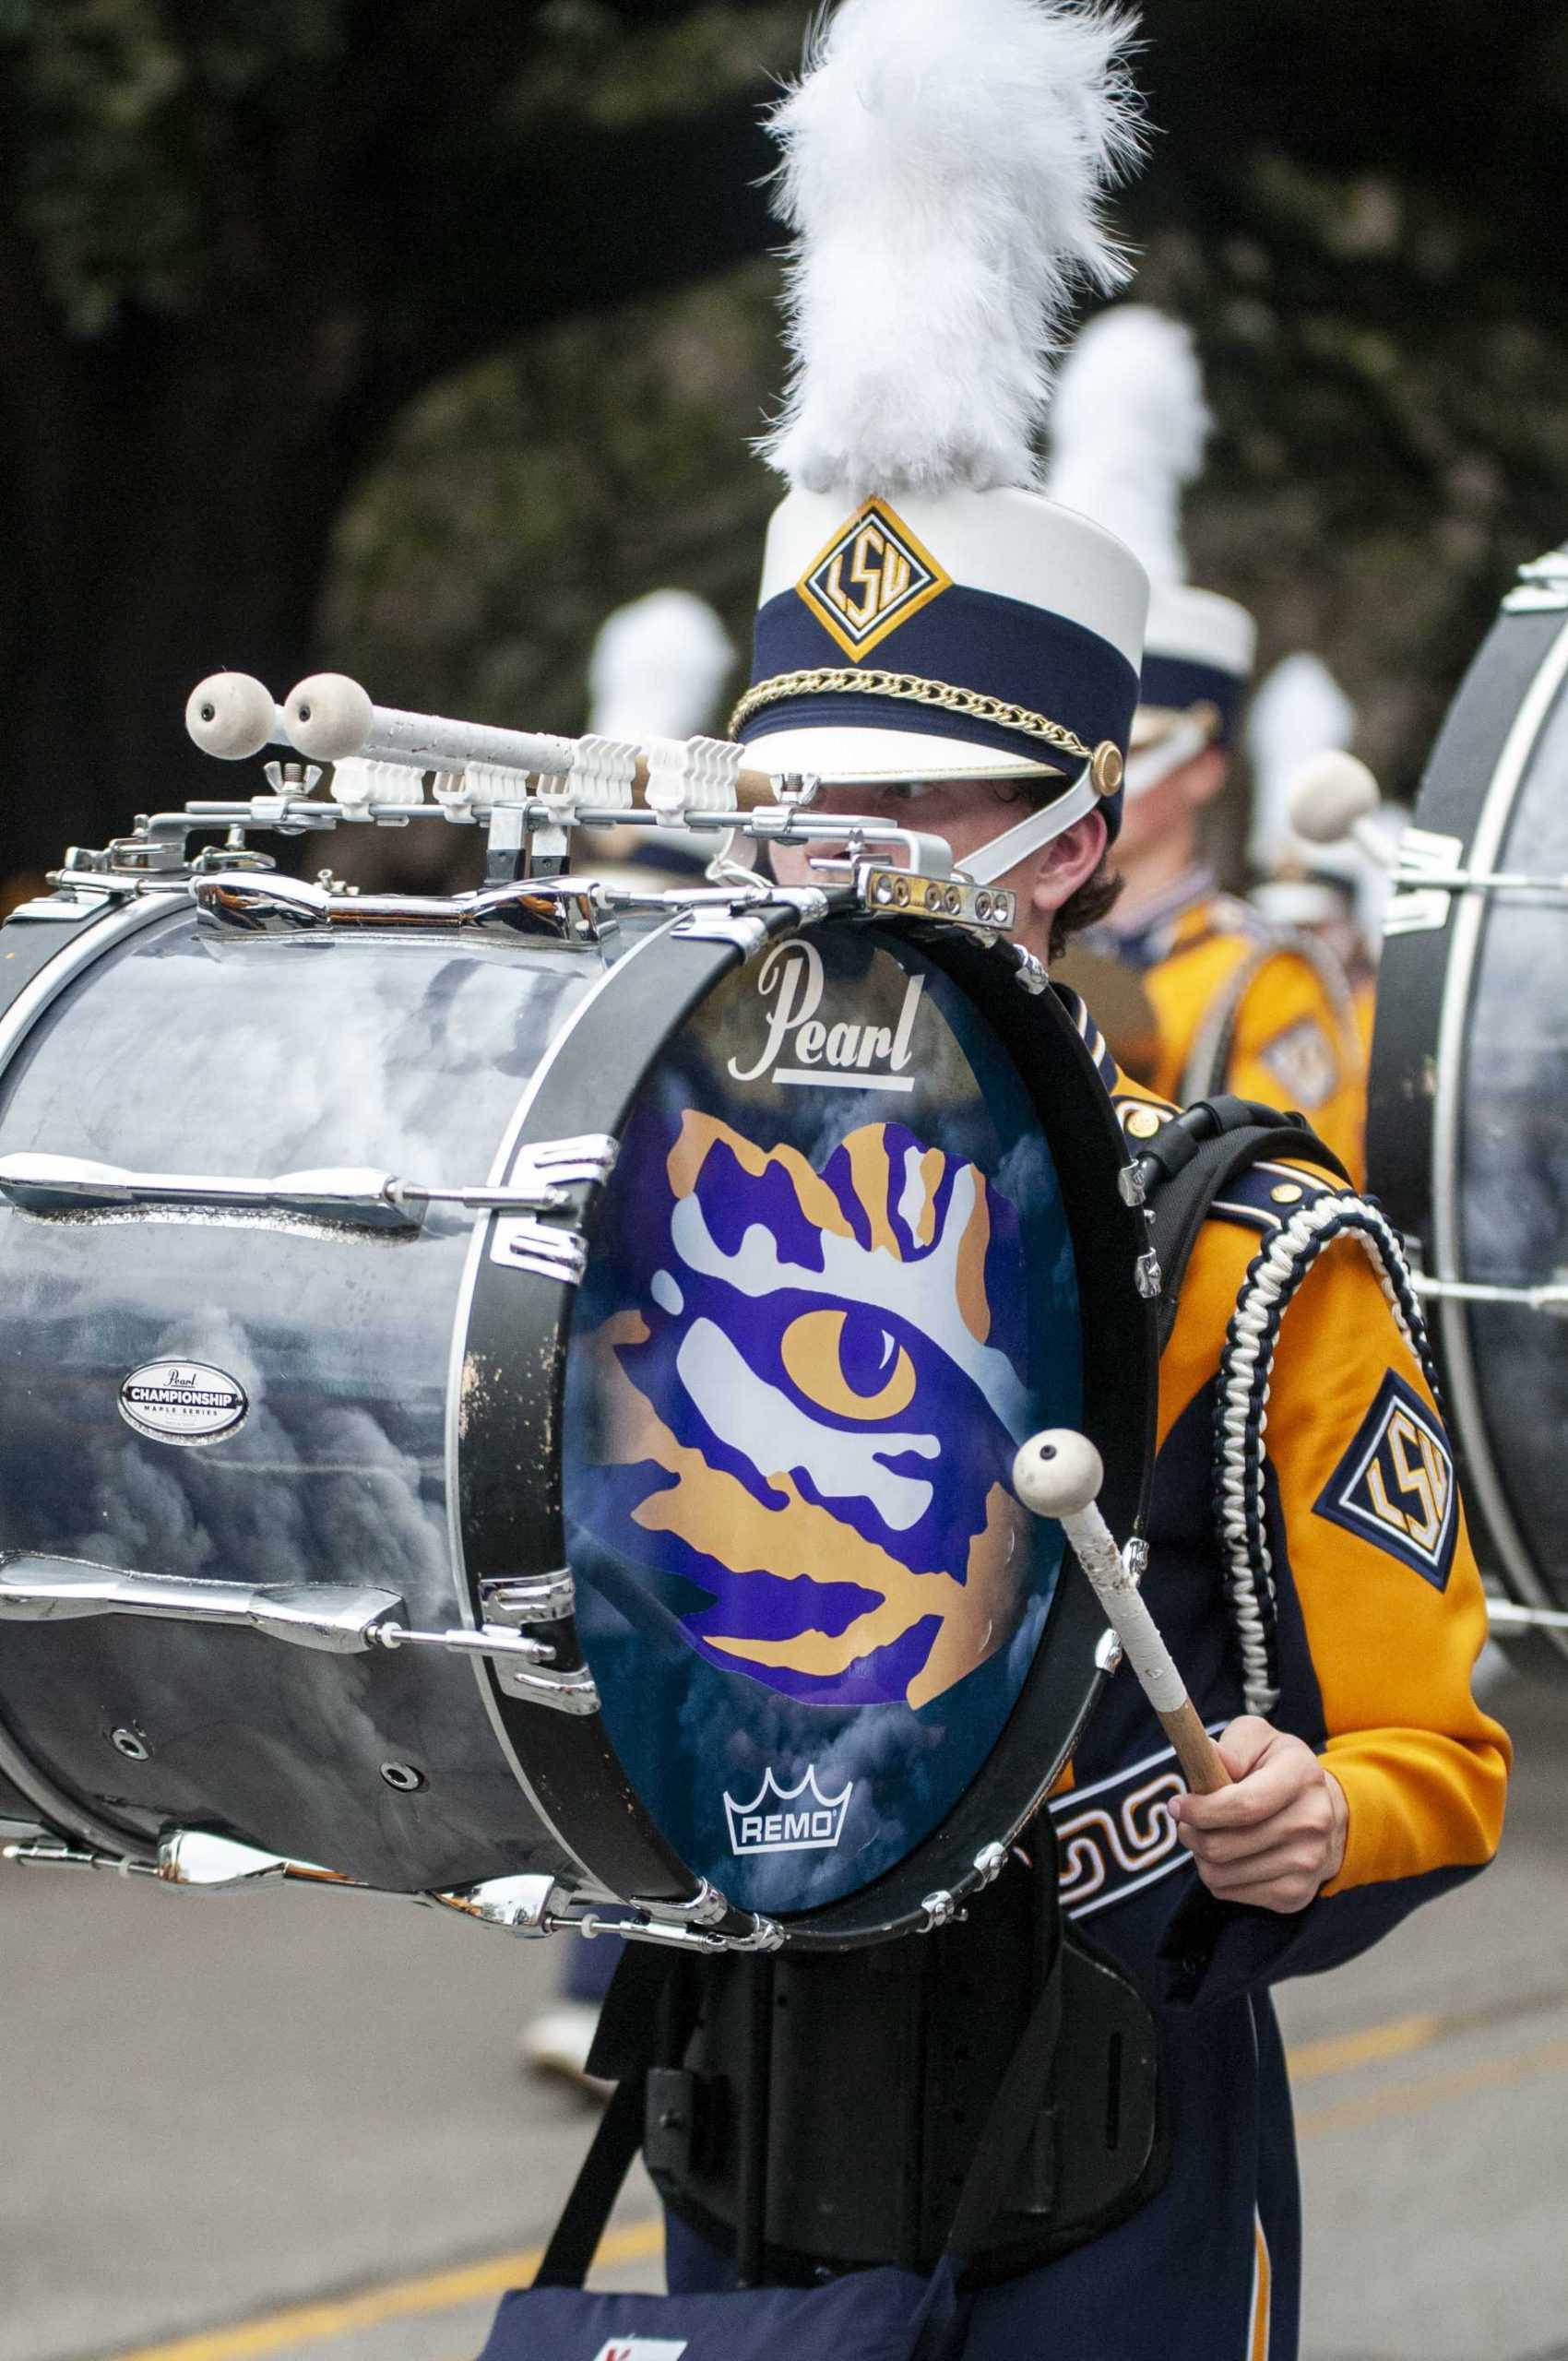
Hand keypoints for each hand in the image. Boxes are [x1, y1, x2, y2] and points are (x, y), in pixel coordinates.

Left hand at [1168, 1718, 1347, 1913]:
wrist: (1324, 1814)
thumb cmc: (1277, 1770)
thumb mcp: (1257, 1741)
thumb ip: (1231, 1747)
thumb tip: (1209, 1754)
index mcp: (1301, 1776)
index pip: (1244, 1805)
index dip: (1201, 1810)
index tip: (1176, 1805)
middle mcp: (1312, 1823)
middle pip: (1225, 1846)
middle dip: (1191, 1833)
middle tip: (1186, 1822)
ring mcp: (1308, 1863)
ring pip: (1221, 1874)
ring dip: (1200, 1856)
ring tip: (1207, 1835)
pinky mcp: (1296, 1895)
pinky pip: (1230, 1893)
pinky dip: (1217, 1876)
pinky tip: (1228, 1856)